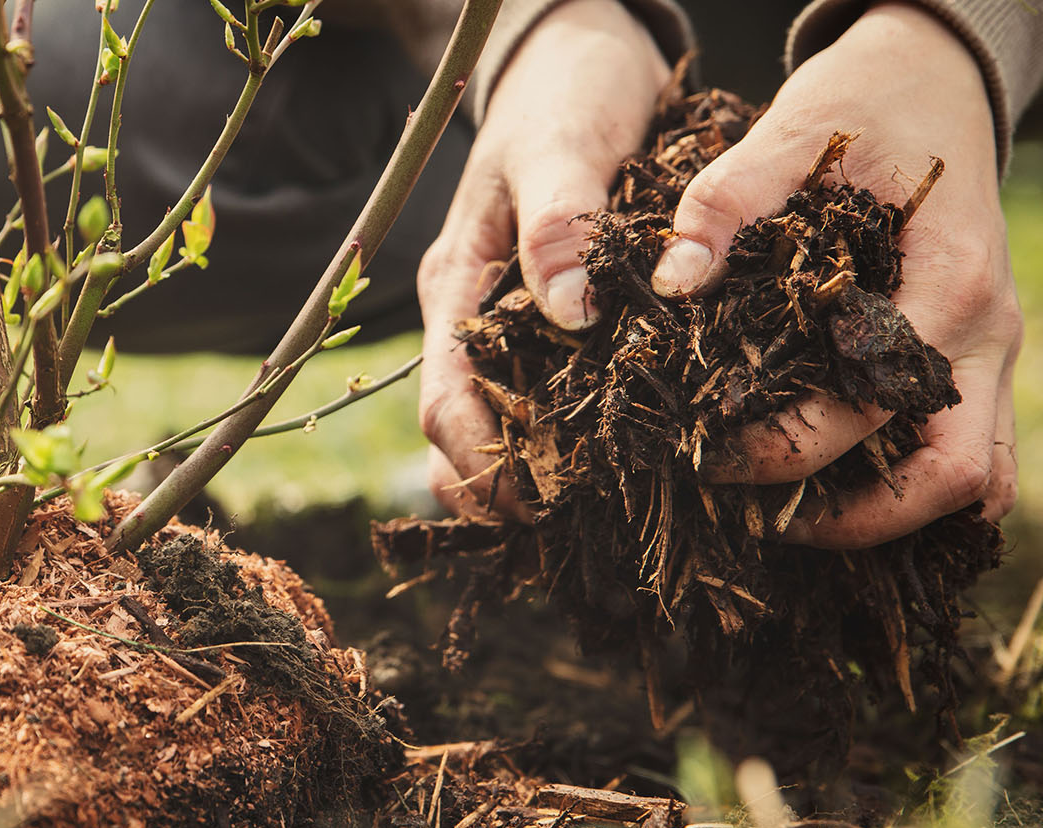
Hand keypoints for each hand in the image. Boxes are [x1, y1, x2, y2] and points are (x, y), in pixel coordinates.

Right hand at [419, 0, 669, 516]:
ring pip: (506, 422)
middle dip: (505, 488)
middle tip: (576, 529)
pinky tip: (630, 457)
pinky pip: (552, 392)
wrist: (580, 51)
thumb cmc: (566, 90)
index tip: (534, 504)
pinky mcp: (554, 316)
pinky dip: (576, 435)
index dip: (477, 464)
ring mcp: (511, 319)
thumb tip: (569, 313)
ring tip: (606, 511)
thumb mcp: (563, 144)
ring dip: (540, 473)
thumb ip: (560, 223)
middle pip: (465, 432)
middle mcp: (476, 315)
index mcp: (458, 285)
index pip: (444, 401)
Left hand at [650, 2, 1020, 547]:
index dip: (789, 448)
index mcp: (947, 282)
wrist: (936, 80)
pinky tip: (832, 492)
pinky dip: (913, 488)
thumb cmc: (864, 107)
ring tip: (792, 520)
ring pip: (975, 478)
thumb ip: (726, 202)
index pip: (874, 406)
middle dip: (856, 518)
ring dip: (893, 516)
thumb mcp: (791, 132)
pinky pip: (969, 452)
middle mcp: (984, 332)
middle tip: (758, 519)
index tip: (709, 457)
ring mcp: (990, 352)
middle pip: (954, 476)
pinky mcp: (974, 357)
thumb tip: (674, 281)